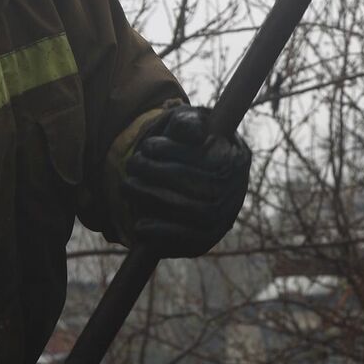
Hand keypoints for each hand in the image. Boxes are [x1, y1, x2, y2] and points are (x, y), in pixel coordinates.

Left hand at [119, 105, 250, 256]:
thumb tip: (190, 132)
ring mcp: (224, 217)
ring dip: (152, 198)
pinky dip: (162, 233)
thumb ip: (188, 123)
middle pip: (196, 185)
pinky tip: (139, 226)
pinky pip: (188, 240)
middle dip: (156, 173)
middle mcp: (235, 190)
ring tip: (127, 185)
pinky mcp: (208, 239)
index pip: (207, 156)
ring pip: (190, 211)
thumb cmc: (191, 146)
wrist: (198, 179)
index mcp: (236, 158)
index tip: (148, 146)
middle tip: (132, 163)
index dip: (173, 151)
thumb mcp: (191, 127)